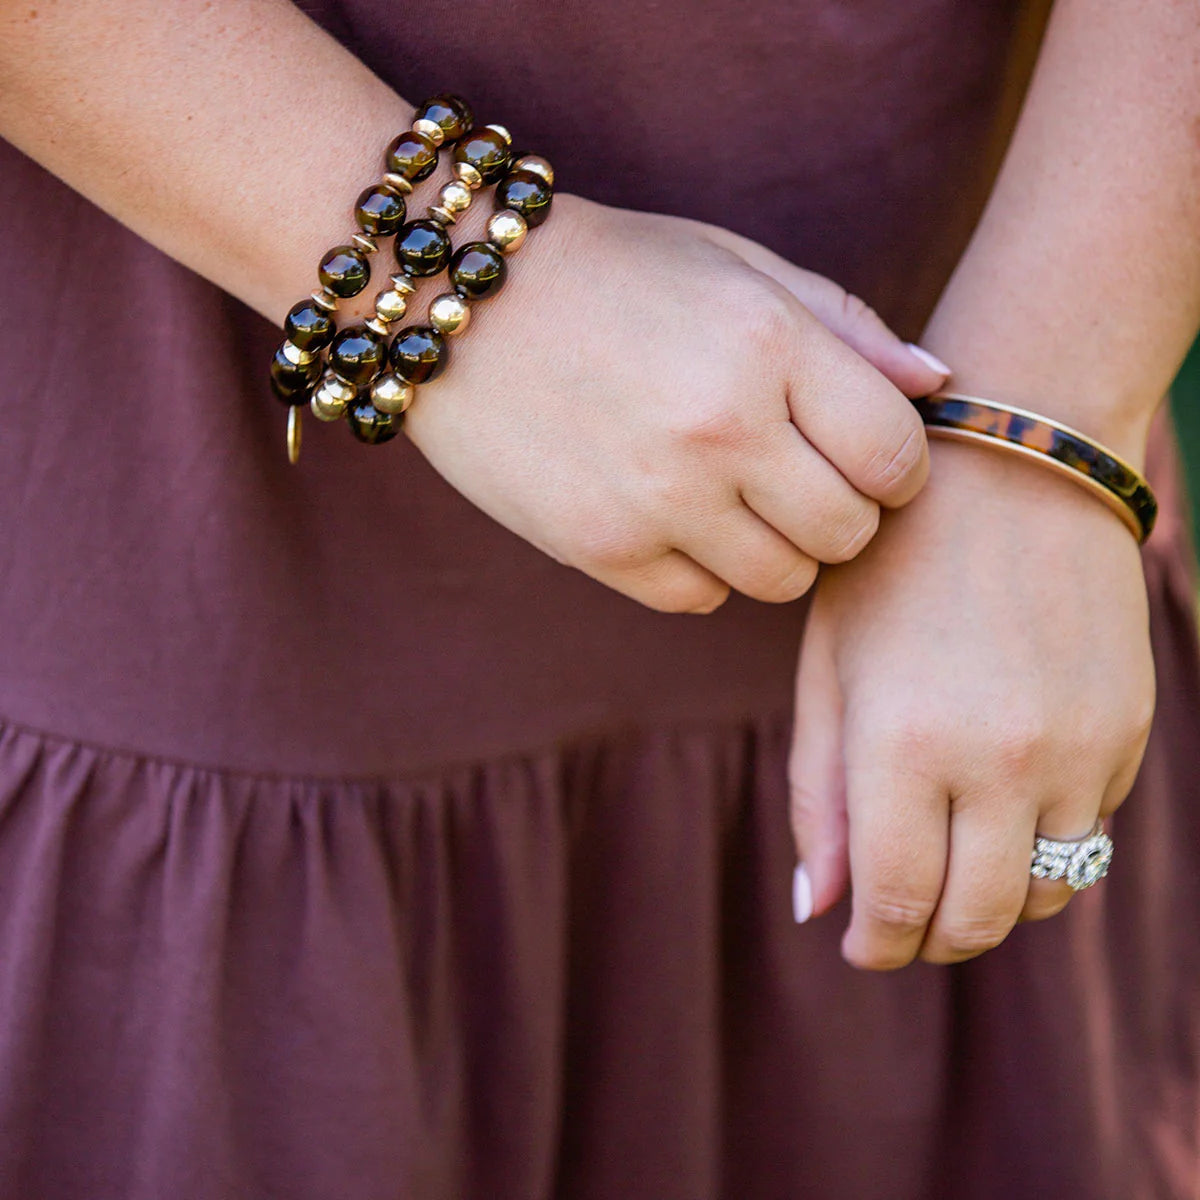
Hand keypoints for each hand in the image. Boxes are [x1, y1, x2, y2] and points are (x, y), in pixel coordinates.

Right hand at [402, 194, 948, 611]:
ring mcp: (656, 501)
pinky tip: (673, 514)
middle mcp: (720, 432)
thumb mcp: (734, 264)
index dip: (898, 466)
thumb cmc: (614, 274)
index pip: (897, 455)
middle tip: (801, 476)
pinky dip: (704, 568)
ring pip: (782, 579)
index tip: (868, 454)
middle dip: (843, 511)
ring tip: (735, 495)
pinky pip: (701, 598)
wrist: (460, 303)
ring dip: (777, 546)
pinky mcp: (600, 549)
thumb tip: (938, 386)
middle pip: (848, 532)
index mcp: (768, 345)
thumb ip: (846, 326)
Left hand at [788, 440, 1155, 967]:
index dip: (875, 943)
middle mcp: (1002, 759)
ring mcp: (1080, 748)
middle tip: (901, 928)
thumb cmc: (889, 567)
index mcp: (905, 742)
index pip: (895, 901)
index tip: (859, 946)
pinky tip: (1003, 805)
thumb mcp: (829, 669)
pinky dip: (1043, 846)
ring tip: (951, 872)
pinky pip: (1091, 832)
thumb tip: (817, 906)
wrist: (1011, 470)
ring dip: (994, 905)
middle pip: (978, 919)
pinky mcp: (1129, 730)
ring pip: (1047, 893)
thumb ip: (820, 792)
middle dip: (931, 941)